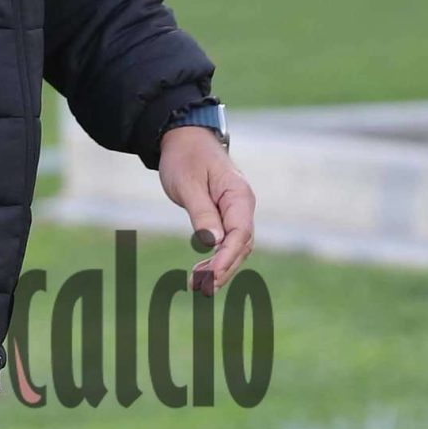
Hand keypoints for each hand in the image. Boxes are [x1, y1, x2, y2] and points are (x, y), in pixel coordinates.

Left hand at [156, 126, 254, 293]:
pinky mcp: (227, 215)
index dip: (227, 257)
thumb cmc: (185, 158)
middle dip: (224, 269)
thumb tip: (212, 243)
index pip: (240, 233)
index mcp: (238, 195)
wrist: (184, 139)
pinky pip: (228, 242)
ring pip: (236, 247)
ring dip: (220, 268)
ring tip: (198, 286)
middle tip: (201, 289)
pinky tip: (203, 272)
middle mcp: (243, 205)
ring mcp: (237, 211)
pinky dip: (217, 259)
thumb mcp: (188, 184)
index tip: (211, 276)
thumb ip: (201, 212)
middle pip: (241, 245)